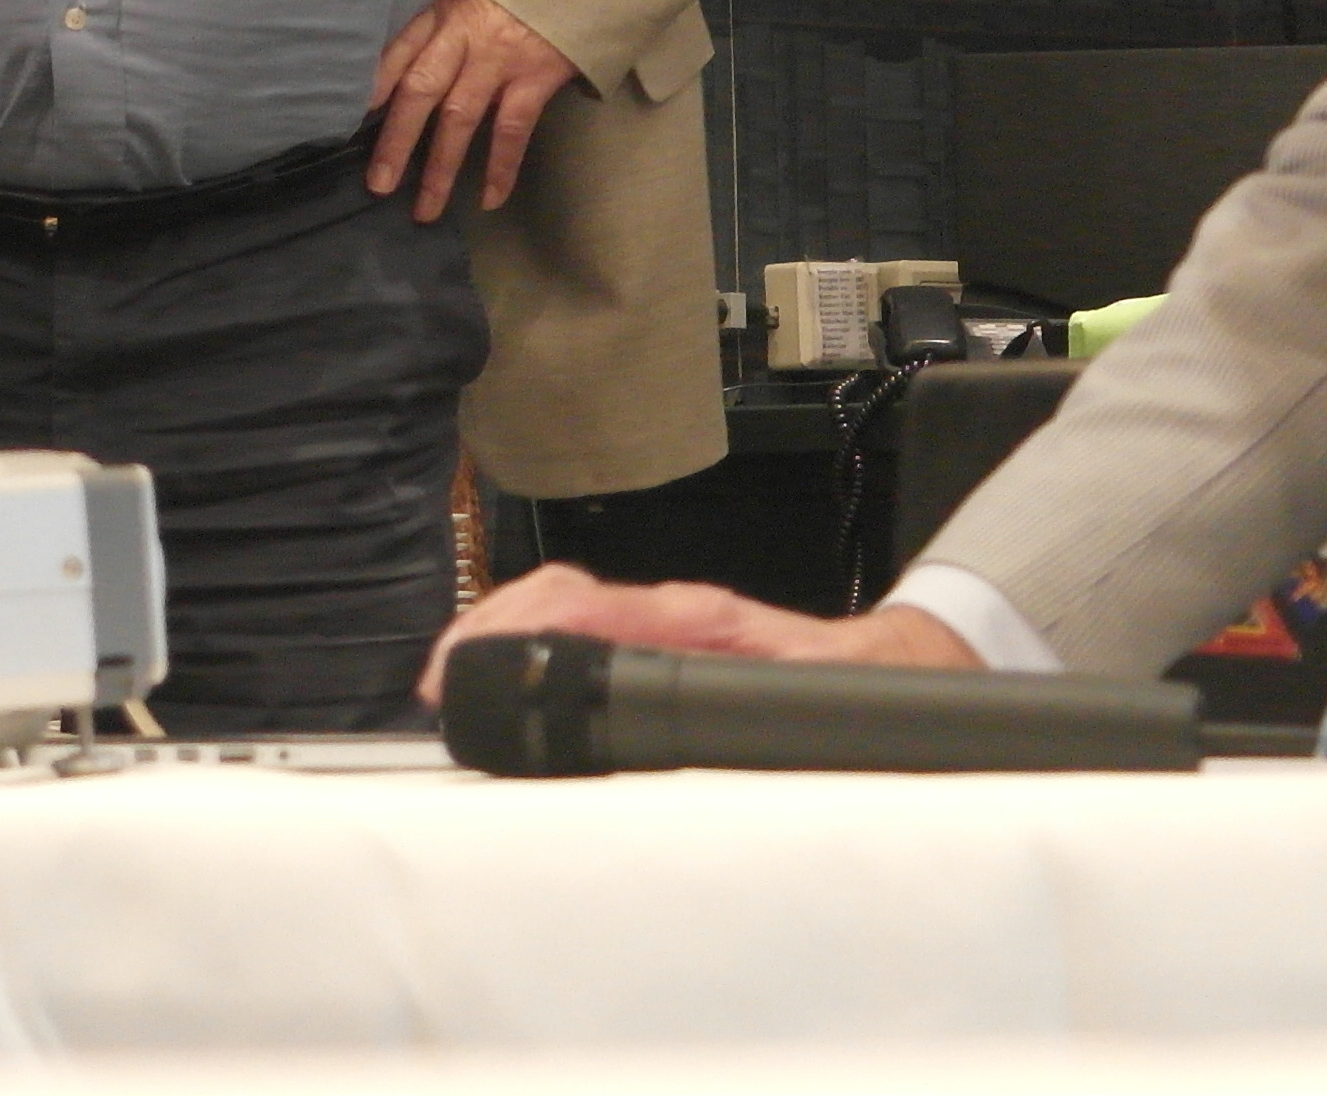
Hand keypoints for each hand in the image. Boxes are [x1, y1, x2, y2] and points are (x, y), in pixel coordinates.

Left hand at [364, 0, 581, 220]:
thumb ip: (439, 27)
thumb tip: (403, 74)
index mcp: (441, 13)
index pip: (398, 50)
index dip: (375, 85)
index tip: (352, 120)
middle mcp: (462, 36)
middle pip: (419, 91)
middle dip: (396, 141)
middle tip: (377, 184)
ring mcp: (498, 58)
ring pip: (459, 118)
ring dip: (440, 167)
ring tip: (424, 209)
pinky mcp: (534, 77)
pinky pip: (511, 130)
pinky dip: (500, 167)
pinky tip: (489, 199)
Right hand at [419, 558, 975, 700]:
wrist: (886, 670)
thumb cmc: (852, 692)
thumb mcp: (810, 710)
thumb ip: (758, 715)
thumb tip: (710, 731)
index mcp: (696, 622)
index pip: (582, 603)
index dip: (515, 628)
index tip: (469, 661)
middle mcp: (670, 613)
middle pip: (552, 594)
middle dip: (484, 630)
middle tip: (440, 685)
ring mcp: (659, 620)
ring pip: (557, 604)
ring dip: (496, 634)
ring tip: (453, 680)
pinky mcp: (656, 637)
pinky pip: (575, 624)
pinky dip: (524, 640)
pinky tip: (502, 671)